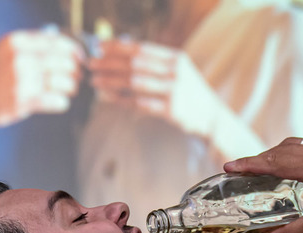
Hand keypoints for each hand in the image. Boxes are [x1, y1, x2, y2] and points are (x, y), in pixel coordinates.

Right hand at [0, 29, 82, 127]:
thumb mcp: (5, 50)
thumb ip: (31, 46)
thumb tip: (65, 45)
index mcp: (16, 41)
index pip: (57, 42)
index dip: (75, 51)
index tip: (81, 59)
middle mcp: (19, 58)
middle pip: (63, 62)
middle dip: (75, 71)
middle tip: (77, 78)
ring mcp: (20, 81)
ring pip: (63, 83)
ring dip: (71, 88)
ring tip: (68, 90)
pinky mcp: (21, 102)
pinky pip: (56, 101)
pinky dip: (62, 102)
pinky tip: (59, 102)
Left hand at [89, 40, 222, 138]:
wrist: (211, 116)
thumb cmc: (189, 92)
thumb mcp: (178, 71)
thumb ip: (156, 62)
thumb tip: (124, 54)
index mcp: (175, 58)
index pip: (141, 48)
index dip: (118, 46)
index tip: (99, 47)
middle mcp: (175, 71)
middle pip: (135, 64)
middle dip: (109, 63)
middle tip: (91, 64)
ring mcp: (174, 91)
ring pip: (135, 83)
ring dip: (112, 82)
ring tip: (95, 82)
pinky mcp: (171, 109)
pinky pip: (141, 103)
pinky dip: (123, 100)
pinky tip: (109, 98)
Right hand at [224, 136, 302, 232]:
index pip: (274, 162)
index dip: (249, 164)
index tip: (230, 166)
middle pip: (281, 151)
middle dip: (259, 159)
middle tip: (240, 168)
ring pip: (295, 144)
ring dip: (277, 153)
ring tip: (263, 165)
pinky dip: (294, 151)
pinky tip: (291, 161)